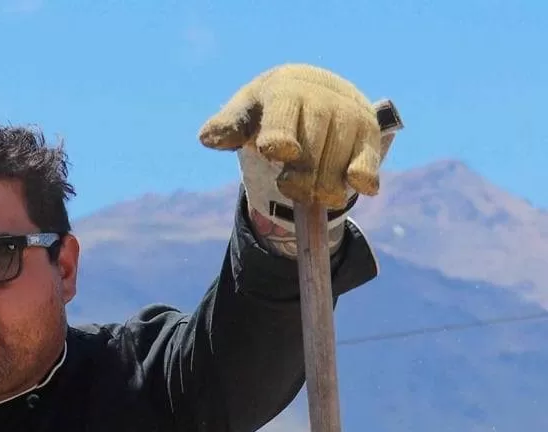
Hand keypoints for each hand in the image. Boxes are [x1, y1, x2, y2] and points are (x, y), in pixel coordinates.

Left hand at [200, 64, 385, 210]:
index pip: (283, 114)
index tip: (280, 152)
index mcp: (283, 90)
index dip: (281, 134)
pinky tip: (365, 188)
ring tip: (316, 197)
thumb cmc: (268, 110)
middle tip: (290, 188)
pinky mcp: (368, 129)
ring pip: (340, 154)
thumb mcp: (244, 114)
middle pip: (313, 143)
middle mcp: (320, 95)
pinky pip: (368, 153)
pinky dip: (365, 173)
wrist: (311, 93)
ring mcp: (347, 110)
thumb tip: (207, 138)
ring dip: (327, 184)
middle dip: (303, 174)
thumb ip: (227, 127)